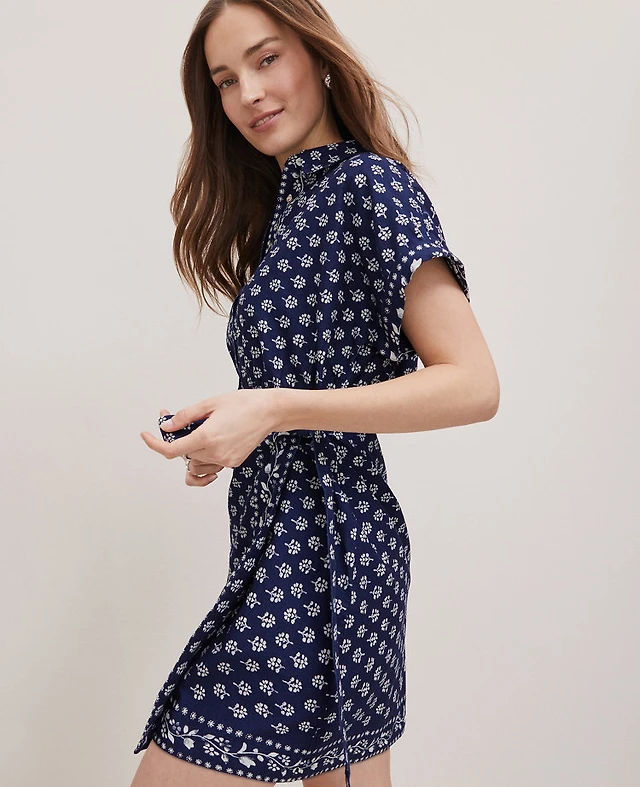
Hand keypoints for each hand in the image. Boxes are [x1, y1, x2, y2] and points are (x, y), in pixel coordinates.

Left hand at [140, 390, 280, 485]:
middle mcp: (215, 453)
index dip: (154, 444)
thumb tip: (166, 427)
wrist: (269, 412)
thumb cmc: (243, 404)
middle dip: (178, 439)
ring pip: (195, 463)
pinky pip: (211, 465)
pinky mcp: (233, 463)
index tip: (146, 436)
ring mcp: (225, 460)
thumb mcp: (209, 404)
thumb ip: (184, 417)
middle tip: (180, 422)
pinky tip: (209, 445)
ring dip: (191, 451)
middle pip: (183, 454)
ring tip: (201, 431)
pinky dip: (205, 457)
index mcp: (206, 437)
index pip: (171, 450)